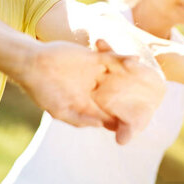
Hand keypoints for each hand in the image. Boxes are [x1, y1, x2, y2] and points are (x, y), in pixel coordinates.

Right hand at [18, 39, 165, 144]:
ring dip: (133, 78)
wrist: (32, 64)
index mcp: (86, 104)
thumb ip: (82, 119)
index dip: (122, 120)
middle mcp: (93, 89)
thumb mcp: (61, 111)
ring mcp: (94, 72)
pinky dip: (124, 59)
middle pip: (118, 94)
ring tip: (150, 80)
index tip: (136, 126)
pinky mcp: (93, 56)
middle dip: (133, 99)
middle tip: (151, 104)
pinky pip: (112, 58)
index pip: (109, 114)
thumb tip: (104, 126)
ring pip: (119, 76)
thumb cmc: (43, 91)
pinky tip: (135, 61)